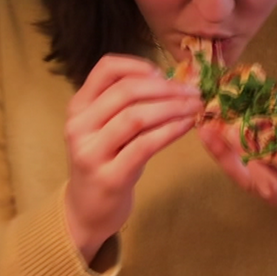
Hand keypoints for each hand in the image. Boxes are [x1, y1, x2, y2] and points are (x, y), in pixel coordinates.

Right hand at [64, 55, 201, 262]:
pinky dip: (170, 131)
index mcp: (79, 106)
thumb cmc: (108, 161)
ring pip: (136, 116)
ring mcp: (91, 152)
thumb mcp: (109, 128)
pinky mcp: (110, 176)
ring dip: (173, 108)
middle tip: (194, 92)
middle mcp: (79, 125)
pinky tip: (188, 126)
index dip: (140, 66)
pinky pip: (145, 145)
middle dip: (167, 88)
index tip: (166, 75)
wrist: (88, 209)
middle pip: (126, 91)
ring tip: (197, 107)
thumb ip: (129, 105)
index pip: (106, 69)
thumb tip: (174, 83)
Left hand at [198, 81, 276, 219]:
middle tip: (224, 126)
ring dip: (227, 154)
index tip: (263, 131)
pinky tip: (210, 138)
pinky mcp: (267, 198)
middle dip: (245, 152)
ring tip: (209, 129)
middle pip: (269, 179)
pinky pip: (243, 180)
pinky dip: (225, 158)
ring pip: (250, 181)